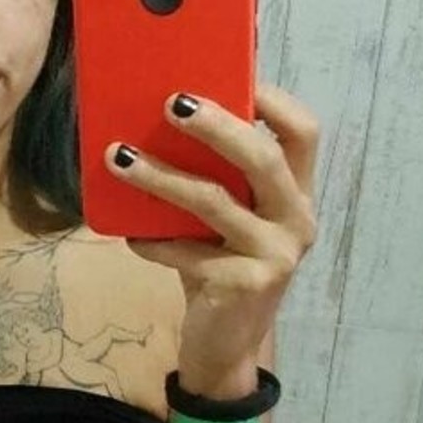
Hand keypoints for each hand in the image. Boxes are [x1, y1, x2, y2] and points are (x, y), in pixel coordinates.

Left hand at [105, 83, 318, 395]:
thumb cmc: (221, 266)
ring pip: (215, 202)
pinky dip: (152, 240)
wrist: (225, 347)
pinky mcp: (243, 285)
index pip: (303, 133)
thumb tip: (164, 115)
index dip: (273, 100)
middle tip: (172, 103)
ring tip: (119, 157)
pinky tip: (128, 236)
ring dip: (162, 177)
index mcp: (296, 194)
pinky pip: (186, 251)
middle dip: (217, 126)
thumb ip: (218, 178)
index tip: (234, 75)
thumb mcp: (228, 219)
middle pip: (263, 159)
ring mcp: (274, 255)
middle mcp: (296, 220)